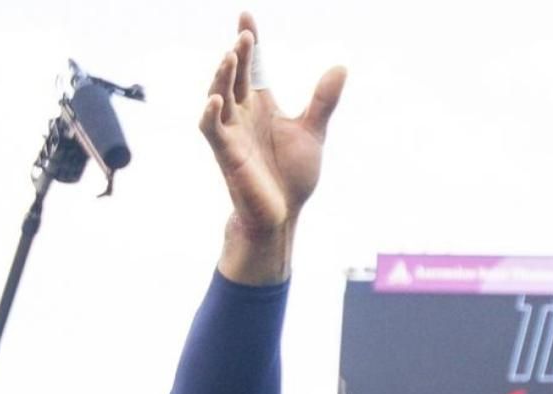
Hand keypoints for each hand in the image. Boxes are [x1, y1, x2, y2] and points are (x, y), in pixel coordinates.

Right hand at [200, 12, 346, 282]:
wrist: (282, 214)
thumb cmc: (292, 176)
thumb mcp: (312, 131)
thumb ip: (323, 100)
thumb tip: (341, 66)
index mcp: (261, 105)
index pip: (254, 66)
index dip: (251, 41)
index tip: (246, 16)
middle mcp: (242, 113)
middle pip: (237, 75)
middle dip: (239, 54)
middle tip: (245, 34)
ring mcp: (231, 132)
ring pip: (219, 95)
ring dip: (223, 76)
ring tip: (231, 54)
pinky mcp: (225, 153)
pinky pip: (212, 128)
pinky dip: (211, 113)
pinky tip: (216, 98)